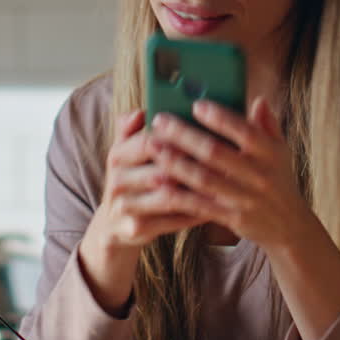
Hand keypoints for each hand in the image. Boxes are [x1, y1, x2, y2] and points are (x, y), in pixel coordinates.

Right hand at [86, 109, 212, 250]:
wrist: (114, 225)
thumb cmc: (133, 180)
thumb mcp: (128, 153)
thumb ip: (134, 130)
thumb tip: (141, 111)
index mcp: (117, 155)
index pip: (148, 141)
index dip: (178, 139)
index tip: (208, 134)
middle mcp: (117, 180)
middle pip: (160, 170)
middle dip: (193, 167)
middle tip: (225, 163)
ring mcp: (124, 206)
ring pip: (168, 197)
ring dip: (198, 193)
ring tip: (225, 186)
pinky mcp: (135, 228)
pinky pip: (171, 221)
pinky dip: (194, 215)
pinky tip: (214, 208)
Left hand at [147, 98, 317, 250]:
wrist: (288, 226)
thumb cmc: (278, 179)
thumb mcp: (280, 151)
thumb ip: (267, 125)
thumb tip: (258, 100)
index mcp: (271, 154)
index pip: (245, 132)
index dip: (220, 118)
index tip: (196, 105)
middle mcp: (259, 176)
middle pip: (215, 153)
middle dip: (184, 135)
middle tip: (159, 121)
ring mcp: (244, 198)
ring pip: (203, 179)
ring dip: (174, 162)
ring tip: (153, 146)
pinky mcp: (231, 218)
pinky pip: (200, 205)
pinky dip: (178, 194)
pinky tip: (159, 182)